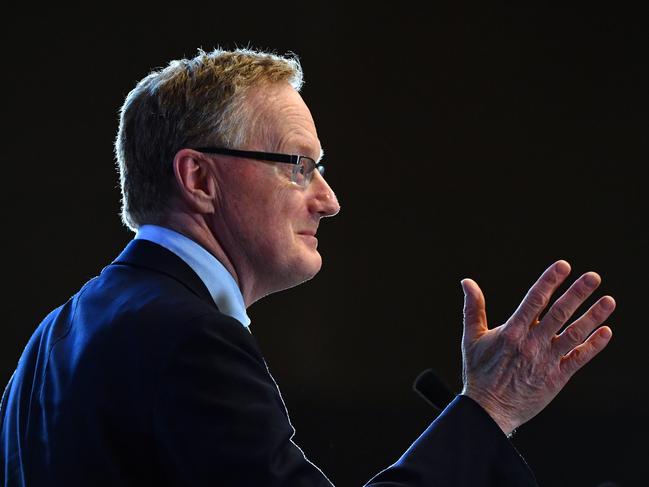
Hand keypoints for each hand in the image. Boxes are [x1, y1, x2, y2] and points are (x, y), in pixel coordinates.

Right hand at [460, 260, 614, 435]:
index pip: (534, 301)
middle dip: (577, 294)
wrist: (488, 410)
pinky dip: (593, 346)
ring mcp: (546, 361)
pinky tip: (606, 332)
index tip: (564, 266)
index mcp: (511, 332)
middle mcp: (531, 344)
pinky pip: (579, 359)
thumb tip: (466, 282)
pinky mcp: (557, 377)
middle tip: (594, 277)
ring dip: (592, 317)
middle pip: (558, 313)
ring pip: (573, 334)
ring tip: (609, 300)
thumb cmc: (479, 372)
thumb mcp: (471, 337)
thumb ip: (473, 308)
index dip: (549, 281)